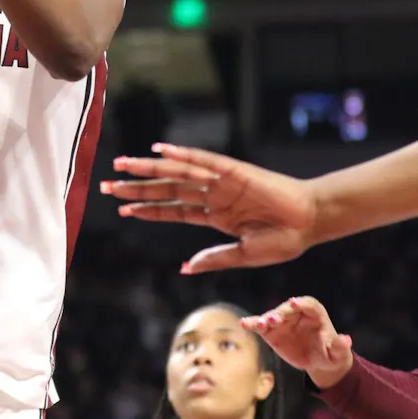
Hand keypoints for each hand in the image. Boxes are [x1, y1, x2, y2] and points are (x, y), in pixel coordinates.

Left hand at [101, 144, 316, 272]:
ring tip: (121, 166)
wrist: (310, 222)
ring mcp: (221, 182)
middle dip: (136, 189)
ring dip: (148, 170)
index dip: (147, 210)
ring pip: (177, 174)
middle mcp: (212, 196)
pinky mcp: (234, 171)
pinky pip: (202, 161)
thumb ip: (213, 258)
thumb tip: (185, 268)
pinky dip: (181, 155)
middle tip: (107, 186)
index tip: (122, 210)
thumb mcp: (243, 254)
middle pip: (166, 190)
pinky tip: (159, 151)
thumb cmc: (283, 240)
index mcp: (214, 216)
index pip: (172, 211)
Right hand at [240, 297, 353, 388]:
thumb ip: (340, 346)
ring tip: (258, 324)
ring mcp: (283, 321)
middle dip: (280, 313)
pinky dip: (252, 323)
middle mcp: (297, 312)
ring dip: (264, 319)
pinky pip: (261, 325)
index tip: (293, 303)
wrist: (319, 362)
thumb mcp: (338, 353)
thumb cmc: (331, 354)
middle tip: (273, 319)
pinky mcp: (272, 331)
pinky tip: (243, 323)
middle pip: (287, 309)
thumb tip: (346, 340)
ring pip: (272, 316)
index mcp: (315, 313)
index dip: (300, 303)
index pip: (308, 304)